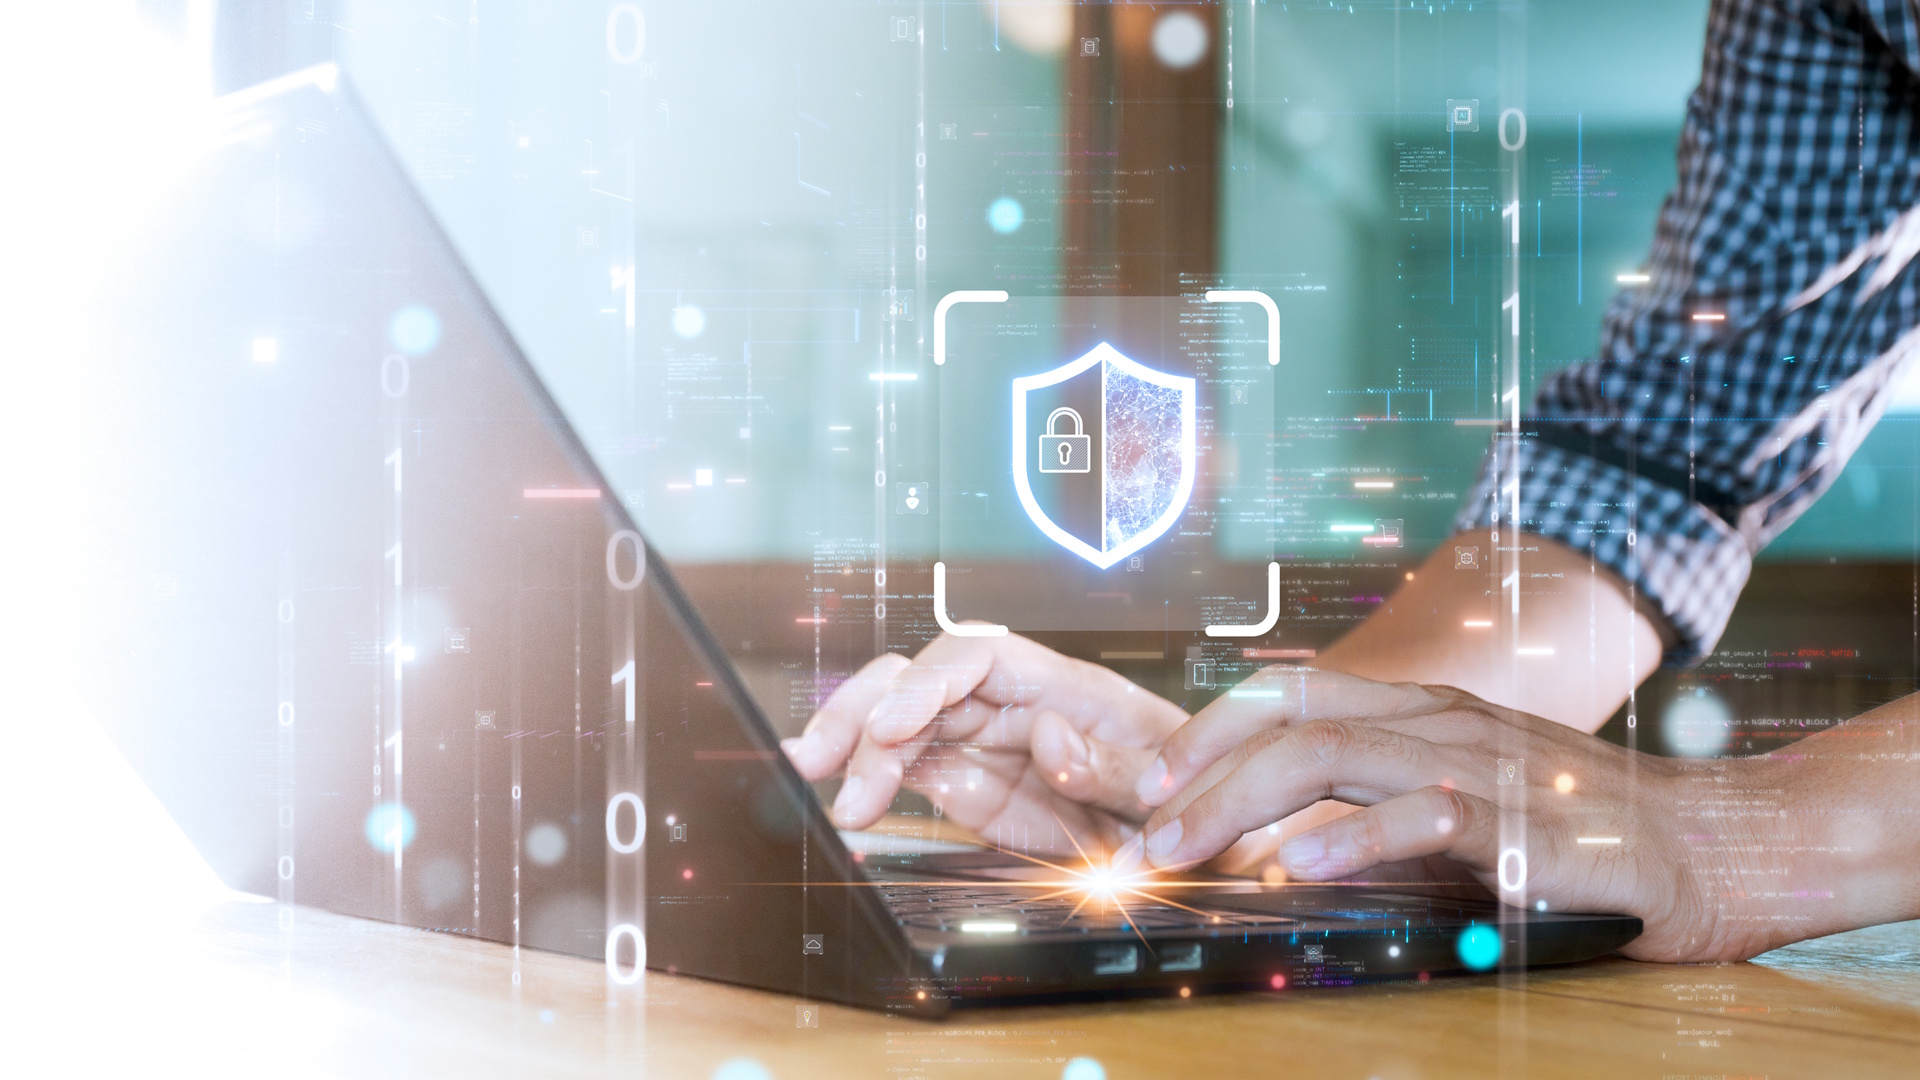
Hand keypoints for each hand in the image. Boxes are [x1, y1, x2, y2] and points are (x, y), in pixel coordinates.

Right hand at [781, 632, 1185, 856]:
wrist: (1206, 837)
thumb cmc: (1199, 786)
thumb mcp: (1177, 775)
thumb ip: (1114, 761)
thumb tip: (1049, 738)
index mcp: (1068, 688)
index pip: (979, 657)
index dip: (928, 682)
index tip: (893, 724)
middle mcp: (1016, 708)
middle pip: (921, 681)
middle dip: (863, 709)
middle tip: (821, 758)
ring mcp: (989, 747)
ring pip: (902, 724)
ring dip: (855, 747)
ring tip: (820, 782)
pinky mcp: (976, 788)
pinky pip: (914, 770)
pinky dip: (875, 780)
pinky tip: (849, 800)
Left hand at [1123, 666, 1739, 961]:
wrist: (1719, 843)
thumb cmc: (1581, 830)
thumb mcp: (1463, 804)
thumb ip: (1379, 808)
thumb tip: (1276, 845)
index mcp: (1418, 711)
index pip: (1286, 696)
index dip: (1205, 730)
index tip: (1144, 783)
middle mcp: (1439, 721)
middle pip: (1286, 724)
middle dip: (1195, 775)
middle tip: (1137, 833)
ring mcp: (1483, 763)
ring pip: (1334, 756)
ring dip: (1242, 804)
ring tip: (1182, 851)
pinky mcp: (1529, 822)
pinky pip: (1429, 814)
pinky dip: (1360, 836)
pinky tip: (1306, 864)